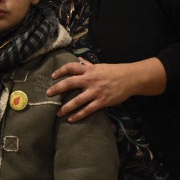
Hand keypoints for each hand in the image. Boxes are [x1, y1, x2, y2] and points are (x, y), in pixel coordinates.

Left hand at [46, 58, 165, 121]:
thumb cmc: (115, 72)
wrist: (132, 78)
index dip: (60, 71)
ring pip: (77, 100)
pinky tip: (71, 119)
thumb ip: (88, 65)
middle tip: (48, 94)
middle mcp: (90, 80)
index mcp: (89, 70)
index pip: (71, 67)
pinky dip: (78, 115)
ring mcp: (96, 91)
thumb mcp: (100, 66)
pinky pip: (87, 110)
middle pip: (69, 83)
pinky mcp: (102, 101)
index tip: (53, 76)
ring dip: (66, 107)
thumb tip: (78, 60)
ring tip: (57, 113)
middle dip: (57, 89)